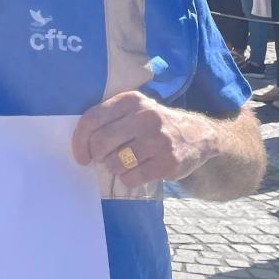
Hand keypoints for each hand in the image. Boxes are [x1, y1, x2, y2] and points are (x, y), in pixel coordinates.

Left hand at [72, 91, 218, 190]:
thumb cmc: (154, 124)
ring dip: (114, 167)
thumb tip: (81, 143)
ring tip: (126, 162)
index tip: (81, 156)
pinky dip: (129, 178)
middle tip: (103, 159)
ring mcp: (158, 140)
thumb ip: (109, 118)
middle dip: (97, 156)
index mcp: (131, 100)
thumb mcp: (135, 109)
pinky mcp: (167, 162)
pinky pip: (131, 177)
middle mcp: (145, 117)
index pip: (92, 119)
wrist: (198, 134)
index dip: (79, 141)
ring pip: (115, 163)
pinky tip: (139, 170)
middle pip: (100, 143)